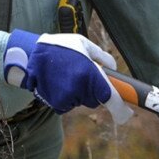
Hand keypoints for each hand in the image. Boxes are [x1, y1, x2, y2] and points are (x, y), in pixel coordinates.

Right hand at [4, 31, 132, 123]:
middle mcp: (81, 89)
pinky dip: (68, 95)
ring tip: (67, 73)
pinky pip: (69, 104)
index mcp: (91, 74)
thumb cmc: (60, 47)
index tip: (128, 114)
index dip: (122, 110)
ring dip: (80, 91)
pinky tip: (59, 82)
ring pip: (82, 101)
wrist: (30, 55)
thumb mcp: (84, 44)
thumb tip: (114, 69)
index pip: (111, 98)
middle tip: (84, 73)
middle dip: (95, 90)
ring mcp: (68, 98)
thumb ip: (102, 57)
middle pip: (97, 99)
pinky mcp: (57, 104)